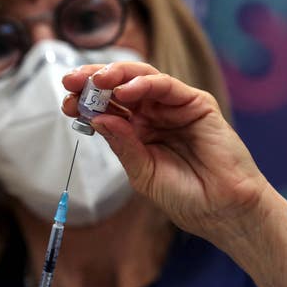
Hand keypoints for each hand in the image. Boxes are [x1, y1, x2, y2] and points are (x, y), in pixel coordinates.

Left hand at [61, 62, 270, 239]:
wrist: (222, 210)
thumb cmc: (185, 196)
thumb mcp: (142, 173)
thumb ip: (122, 145)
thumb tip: (97, 118)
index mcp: (138, 132)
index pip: (107, 108)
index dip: (85, 102)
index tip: (65, 103)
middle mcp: (154, 115)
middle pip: (119, 88)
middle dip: (93, 81)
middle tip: (71, 82)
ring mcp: (174, 107)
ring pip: (141, 79)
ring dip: (116, 76)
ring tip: (95, 81)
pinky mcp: (196, 104)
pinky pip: (168, 86)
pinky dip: (145, 84)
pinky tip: (125, 91)